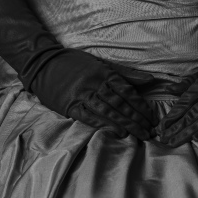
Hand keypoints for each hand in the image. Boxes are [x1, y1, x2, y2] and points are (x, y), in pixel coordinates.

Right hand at [32, 49, 154, 140]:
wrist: (44, 64)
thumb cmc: (75, 63)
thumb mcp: (101, 64)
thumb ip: (126, 74)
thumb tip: (151, 80)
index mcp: (104, 73)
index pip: (128, 91)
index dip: (142, 105)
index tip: (152, 117)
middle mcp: (95, 84)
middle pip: (121, 104)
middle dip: (138, 119)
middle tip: (150, 131)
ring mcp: (82, 95)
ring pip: (108, 111)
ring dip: (126, 124)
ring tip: (139, 134)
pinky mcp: (70, 106)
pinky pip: (90, 117)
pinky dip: (104, 125)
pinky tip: (118, 132)